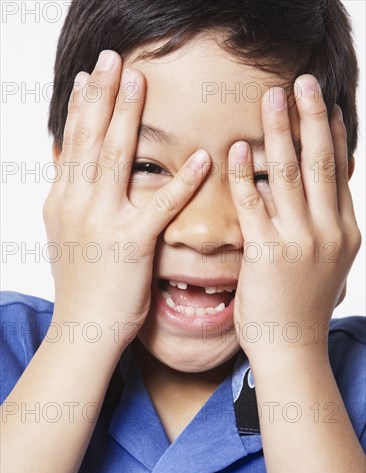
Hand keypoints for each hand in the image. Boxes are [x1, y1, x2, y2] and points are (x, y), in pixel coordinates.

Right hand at [43, 50, 208, 338]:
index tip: (89, 77)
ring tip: (139, 82)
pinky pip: (160, 204)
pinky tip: (201, 157)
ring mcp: (101, 221)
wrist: (83, 329)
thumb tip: (75, 174)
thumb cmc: (82, 286)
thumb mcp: (67, 238)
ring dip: (126, 116)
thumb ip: (73, 202)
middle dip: (100, 95)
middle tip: (112, 60)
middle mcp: (76, 204)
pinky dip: (181, 180)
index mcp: (62, 201)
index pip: (71, 144)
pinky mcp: (130, 243)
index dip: (80, 107)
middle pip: (89, 139)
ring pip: (114, 158)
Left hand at [228, 74, 360, 359]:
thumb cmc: (301, 307)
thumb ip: (322, 228)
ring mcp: (301, 241)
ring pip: (290, 175)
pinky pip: (255, 205)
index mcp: (345, 230)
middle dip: (311, 118)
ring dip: (279, 132)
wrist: (292, 349)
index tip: (325, 103)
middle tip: (301, 82)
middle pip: (321, 162)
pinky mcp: (268, 253)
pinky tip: (237, 150)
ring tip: (271, 98)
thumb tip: (317, 199)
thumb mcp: (325, 264)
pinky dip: (246, 175)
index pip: (340, 171)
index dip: (333, 133)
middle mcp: (328, 230)